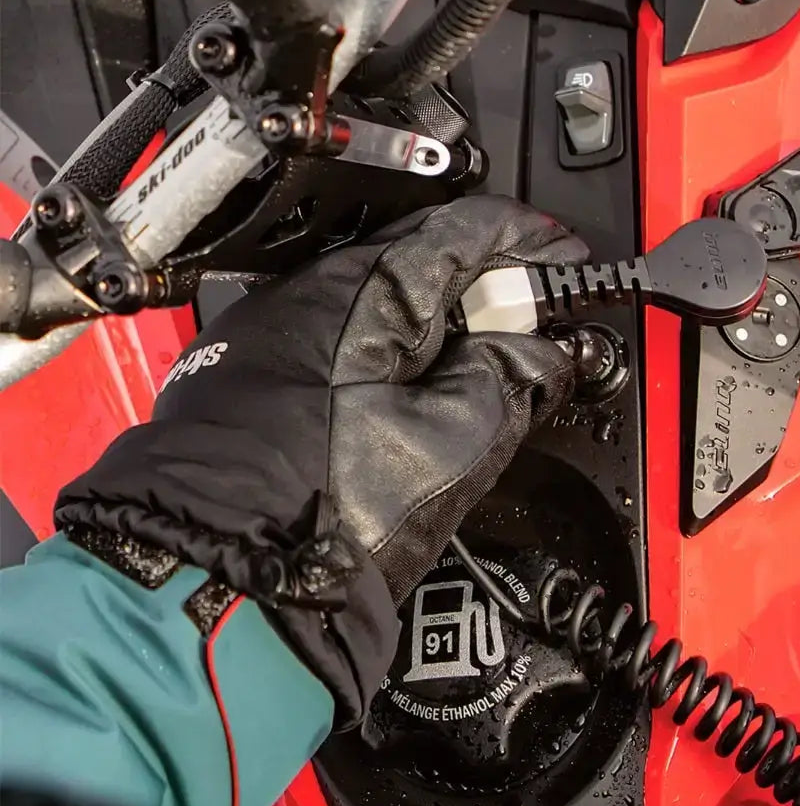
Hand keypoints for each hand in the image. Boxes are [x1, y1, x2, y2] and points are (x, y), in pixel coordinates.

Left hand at [55, 196, 588, 722]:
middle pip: (422, 254)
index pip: (465, 231)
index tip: (564, 262)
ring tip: (485, 355)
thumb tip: (542, 350)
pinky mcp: (257, 367)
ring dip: (439, 313)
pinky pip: (343, 331)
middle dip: (487, 280)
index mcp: (370, 293)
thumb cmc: (332, 515)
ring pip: (380, 296)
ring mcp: (278, 326)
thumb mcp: (458, 442)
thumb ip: (513, 375)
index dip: (528, 242)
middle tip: (537, 316)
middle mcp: (314, 291)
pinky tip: (415, 383)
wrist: (229, 574)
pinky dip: (392, 342)